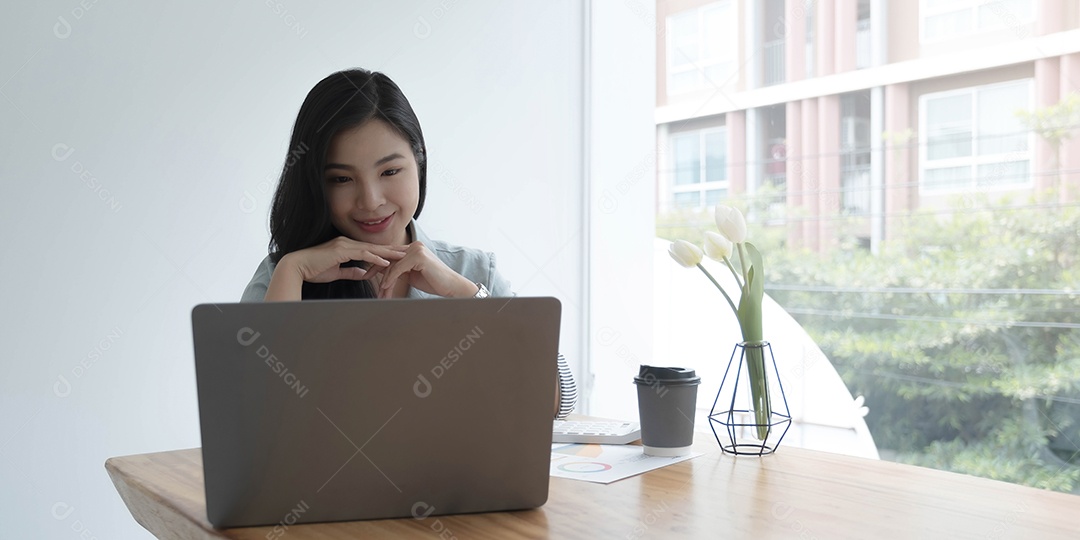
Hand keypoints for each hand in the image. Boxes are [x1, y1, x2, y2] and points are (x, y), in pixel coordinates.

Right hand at [281, 236, 407, 283]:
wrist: (297, 267)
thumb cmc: (314, 270)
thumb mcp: (336, 272)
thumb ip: (350, 271)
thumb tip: (363, 273)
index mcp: (348, 247)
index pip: (372, 249)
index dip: (387, 252)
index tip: (401, 255)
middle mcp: (348, 243)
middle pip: (376, 247)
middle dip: (393, 249)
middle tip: (410, 251)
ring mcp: (345, 245)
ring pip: (372, 249)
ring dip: (389, 253)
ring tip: (404, 256)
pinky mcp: (341, 251)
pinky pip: (362, 254)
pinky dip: (375, 258)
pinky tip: (386, 263)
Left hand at [376, 241, 477, 298]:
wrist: (451, 286)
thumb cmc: (435, 282)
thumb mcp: (412, 275)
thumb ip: (399, 270)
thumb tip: (383, 272)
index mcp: (413, 248)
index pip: (391, 255)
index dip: (378, 264)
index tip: (367, 273)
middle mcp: (414, 246)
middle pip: (390, 258)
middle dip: (376, 269)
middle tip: (365, 279)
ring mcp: (417, 249)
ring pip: (393, 265)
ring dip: (384, 280)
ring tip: (379, 292)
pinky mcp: (419, 256)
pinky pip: (398, 268)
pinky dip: (390, 279)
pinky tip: (386, 287)